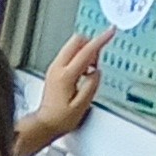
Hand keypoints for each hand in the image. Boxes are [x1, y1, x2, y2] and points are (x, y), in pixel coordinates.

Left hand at [23, 32, 108, 148]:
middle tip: (96, 62)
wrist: (44, 124)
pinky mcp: (54, 70)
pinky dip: (79, 58)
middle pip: (77, 41)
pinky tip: (82, 73)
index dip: (100, 40)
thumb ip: (92, 85)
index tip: (110, 32)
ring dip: (85, 52)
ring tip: (88, 72)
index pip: (86, 51)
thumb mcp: (81, 105)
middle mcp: (57, 68)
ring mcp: (54, 67)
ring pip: (73, 46)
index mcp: (65, 75)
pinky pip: (69, 54)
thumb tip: (96, 72)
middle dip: (91, 45)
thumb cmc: (60, 119)